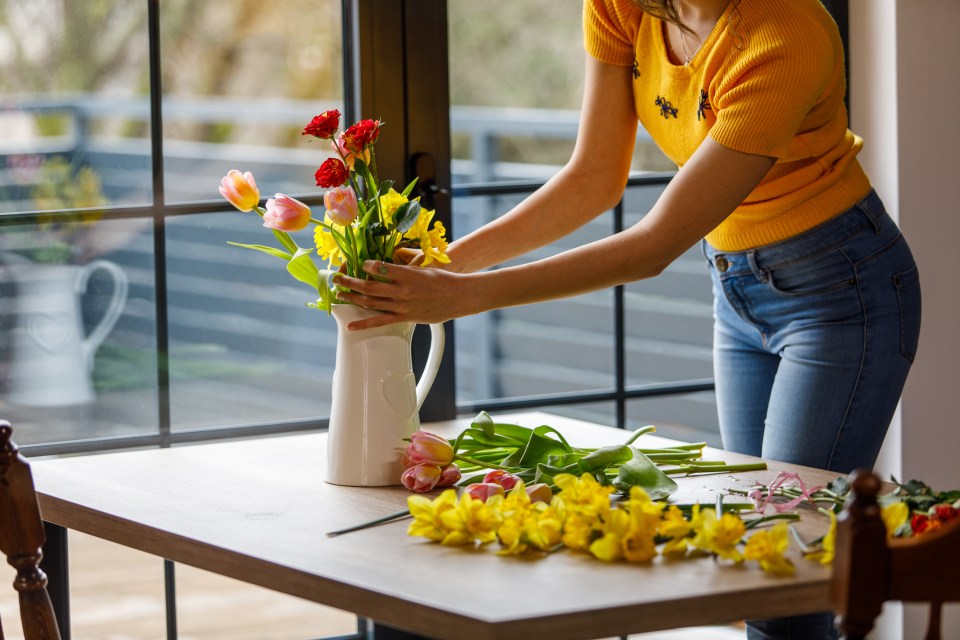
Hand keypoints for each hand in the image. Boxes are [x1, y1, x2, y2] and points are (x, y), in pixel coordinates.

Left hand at [335, 260, 470, 329]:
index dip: (366, 266)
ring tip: (339, 295)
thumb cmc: (443, 280)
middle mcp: (401, 289)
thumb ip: (405, 270)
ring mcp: (402, 304)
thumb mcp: (423, 269)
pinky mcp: (405, 317)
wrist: (458, 297)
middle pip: (369, 286)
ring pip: (371, 302)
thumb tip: (390, 268)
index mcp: (406, 273)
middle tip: (337, 278)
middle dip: (350, 282)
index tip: (358, 264)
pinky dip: (364, 324)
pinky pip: (380, 321)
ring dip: (352, 298)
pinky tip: (351, 326)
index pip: (380, 267)